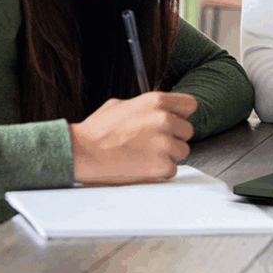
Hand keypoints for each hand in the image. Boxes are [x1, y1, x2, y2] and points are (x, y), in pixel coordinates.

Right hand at [68, 91, 197, 184]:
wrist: (82, 152)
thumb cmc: (97, 130)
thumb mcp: (120, 104)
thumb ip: (145, 106)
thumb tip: (156, 110)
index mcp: (156, 101)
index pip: (190, 105)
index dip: (182, 115)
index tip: (175, 121)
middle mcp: (164, 120)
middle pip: (187, 131)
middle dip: (174, 137)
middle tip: (153, 143)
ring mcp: (165, 144)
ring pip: (182, 151)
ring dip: (168, 155)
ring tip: (144, 155)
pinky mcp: (162, 166)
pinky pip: (172, 170)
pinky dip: (159, 171)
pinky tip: (142, 166)